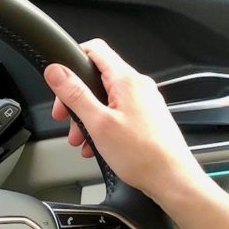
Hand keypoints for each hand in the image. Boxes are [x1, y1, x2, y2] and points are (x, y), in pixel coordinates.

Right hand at [44, 38, 210, 209]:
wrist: (172, 179)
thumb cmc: (143, 155)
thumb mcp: (98, 123)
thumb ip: (75, 94)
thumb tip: (56, 71)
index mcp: (127, 80)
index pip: (96, 49)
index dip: (73, 59)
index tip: (59, 79)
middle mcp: (139, 86)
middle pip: (98, 78)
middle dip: (77, 99)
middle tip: (65, 117)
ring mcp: (145, 102)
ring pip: (107, 99)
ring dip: (88, 117)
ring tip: (81, 140)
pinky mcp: (148, 118)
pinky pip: (118, 114)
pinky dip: (103, 126)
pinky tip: (97, 146)